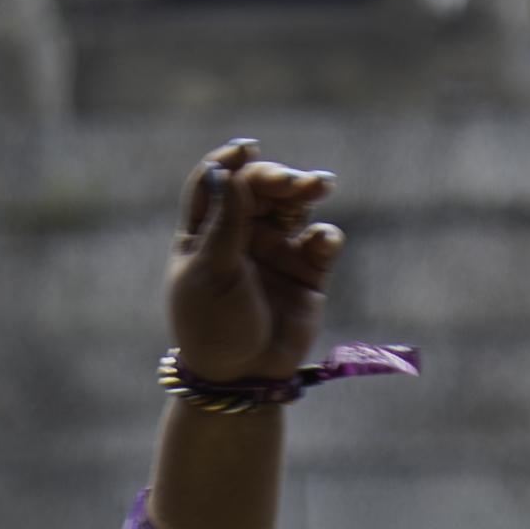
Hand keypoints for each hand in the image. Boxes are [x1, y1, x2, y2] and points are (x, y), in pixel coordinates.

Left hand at [166, 141, 341, 389]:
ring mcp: (275, 249)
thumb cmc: (213, 326)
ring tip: (318, 186)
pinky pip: (320, 241)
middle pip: (259, 186)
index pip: (214, 182)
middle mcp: (240, 234)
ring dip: (306, 190)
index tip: (245, 151)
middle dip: (277, 177)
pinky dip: (324, 235)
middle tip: (293, 183)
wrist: (243, 378)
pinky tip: (321, 241)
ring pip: (293, 205)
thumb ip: (223, 221)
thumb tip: (229, 171)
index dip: (228, 162)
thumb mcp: (211, 272)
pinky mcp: (307, 270)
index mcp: (204, 232)